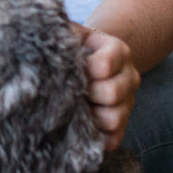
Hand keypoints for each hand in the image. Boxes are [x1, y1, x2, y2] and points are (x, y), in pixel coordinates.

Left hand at [76, 25, 138, 150]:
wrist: (88, 60)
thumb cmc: (75, 47)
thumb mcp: (72, 33)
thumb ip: (64, 33)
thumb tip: (44, 38)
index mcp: (118, 51)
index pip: (104, 64)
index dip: (84, 69)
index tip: (70, 66)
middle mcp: (129, 77)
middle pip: (112, 93)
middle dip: (86, 93)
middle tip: (70, 89)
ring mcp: (127, 103)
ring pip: (114, 118)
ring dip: (89, 116)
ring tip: (73, 107)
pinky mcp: (121, 125)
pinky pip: (112, 139)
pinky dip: (94, 137)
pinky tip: (79, 127)